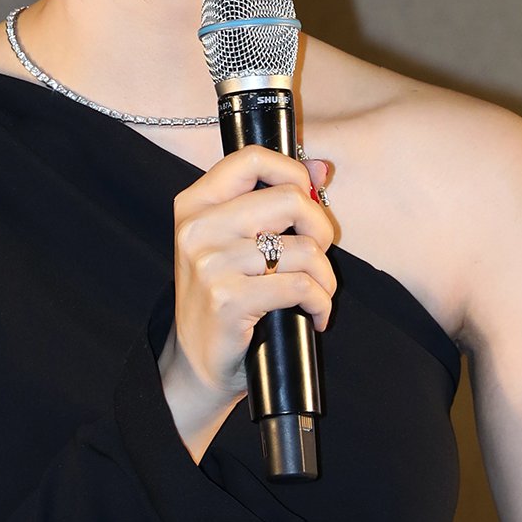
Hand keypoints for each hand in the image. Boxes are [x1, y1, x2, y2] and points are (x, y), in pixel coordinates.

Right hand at [158, 146, 334, 460]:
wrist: (196, 364)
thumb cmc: (224, 295)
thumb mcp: (237, 240)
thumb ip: (274, 197)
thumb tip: (323, 167)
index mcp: (195, 204)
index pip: (251, 157)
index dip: (292, 171)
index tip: (307, 197)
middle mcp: (197, 228)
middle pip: (289, 199)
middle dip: (320, 228)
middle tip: (318, 253)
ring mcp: (210, 264)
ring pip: (304, 249)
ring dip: (325, 277)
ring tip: (317, 293)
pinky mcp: (228, 300)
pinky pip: (301, 287)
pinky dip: (321, 303)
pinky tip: (315, 314)